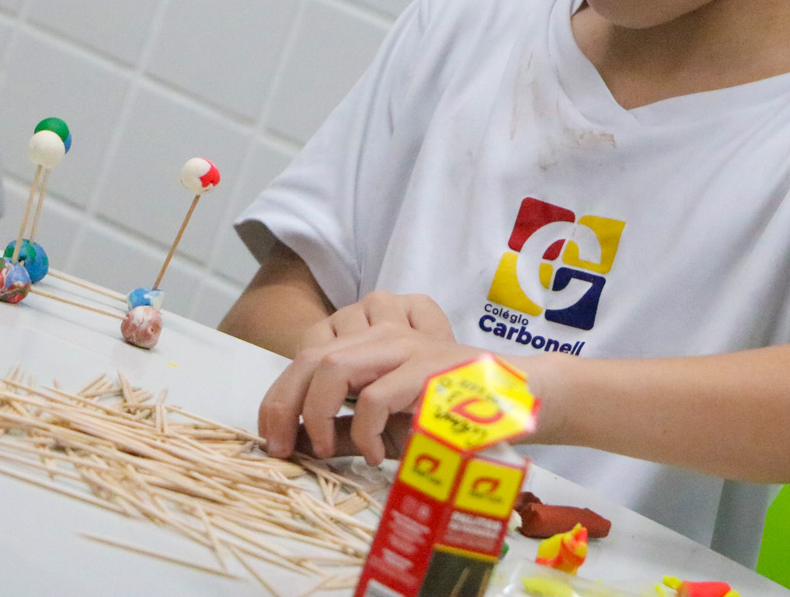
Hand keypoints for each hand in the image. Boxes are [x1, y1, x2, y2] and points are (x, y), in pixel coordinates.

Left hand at [258, 291, 485, 463]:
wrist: (515, 402)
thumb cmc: (450, 413)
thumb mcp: (388, 420)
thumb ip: (346, 424)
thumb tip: (297, 443)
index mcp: (372, 341)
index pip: (307, 355)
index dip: (279, 395)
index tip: (274, 438)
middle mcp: (384, 335)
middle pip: (311, 357)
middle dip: (282, 404)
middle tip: (278, 448)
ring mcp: (405, 348)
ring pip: (332, 367)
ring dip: (316, 413)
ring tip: (322, 448)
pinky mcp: (425, 371)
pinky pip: (374, 398)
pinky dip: (362, 432)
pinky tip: (375, 455)